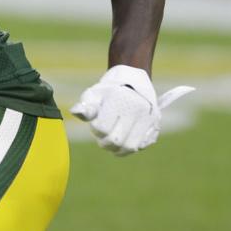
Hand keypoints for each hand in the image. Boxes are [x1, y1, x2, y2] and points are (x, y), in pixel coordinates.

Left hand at [70, 65, 194, 155]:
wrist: (133, 80)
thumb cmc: (109, 90)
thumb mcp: (94, 94)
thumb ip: (85, 106)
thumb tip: (74, 112)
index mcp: (119, 99)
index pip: (103, 128)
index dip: (95, 130)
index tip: (96, 124)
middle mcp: (137, 108)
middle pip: (116, 140)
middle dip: (105, 142)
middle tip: (102, 137)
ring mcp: (148, 117)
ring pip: (130, 147)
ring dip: (118, 149)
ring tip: (111, 143)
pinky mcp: (155, 124)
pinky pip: (142, 145)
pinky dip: (131, 148)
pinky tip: (124, 142)